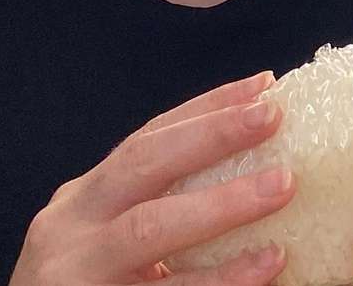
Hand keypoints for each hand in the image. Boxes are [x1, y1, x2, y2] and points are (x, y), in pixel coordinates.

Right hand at [9, 73, 293, 285]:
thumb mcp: (112, 240)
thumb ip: (165, 205)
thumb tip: (263, 170)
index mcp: (83, 202)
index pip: (146, 141)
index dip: (205, 110)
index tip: (263, 86)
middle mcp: (70, 228)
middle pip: (141, 166)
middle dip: (210, 136)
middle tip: (273, 117)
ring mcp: (77, 272)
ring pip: (149, 228)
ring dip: (222, 204)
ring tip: (283, 186)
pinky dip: (221, 278)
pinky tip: (266, 265)